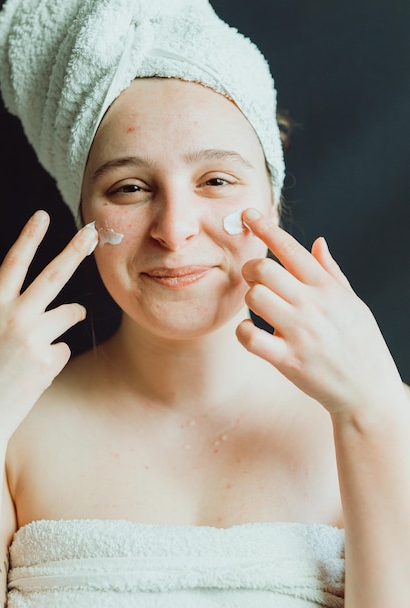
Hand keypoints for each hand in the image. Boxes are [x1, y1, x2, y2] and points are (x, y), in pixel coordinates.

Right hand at [0, 211, 97, 440]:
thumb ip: (11, 310)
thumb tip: (61, 304)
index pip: (12, 264)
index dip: (28, 238)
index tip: (42, 216)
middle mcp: (12, 316)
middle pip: (53, 276)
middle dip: (75, 251)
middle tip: (92, 233)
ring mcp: (32, 338)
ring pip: (71, 313)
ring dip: (70, 318)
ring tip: (38, 345)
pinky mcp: (47, 360)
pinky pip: (64, 349)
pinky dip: (53, 358)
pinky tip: (33, 373)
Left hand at [236, 209, 403, 419]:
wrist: (368, 390)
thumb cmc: (360, 343)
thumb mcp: (353, 302)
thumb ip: (332, 272)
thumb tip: (318, 241)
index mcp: (327, 288)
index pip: (290, 248)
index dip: (265, 227)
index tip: (247, 214)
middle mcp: (312, 305)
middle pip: (265, 269)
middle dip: (250, 268)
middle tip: (252, 277)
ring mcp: (300, 333)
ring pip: (256, 297)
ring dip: (249, 298)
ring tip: (259, 307)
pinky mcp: (288, 360)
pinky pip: (251, 338)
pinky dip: (243, 332)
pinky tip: (250, 332)